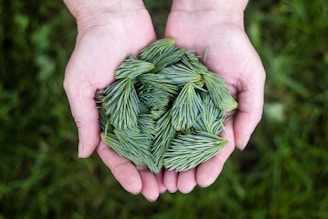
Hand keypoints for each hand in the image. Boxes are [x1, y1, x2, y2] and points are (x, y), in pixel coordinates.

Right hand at [63, 0, 163, 200]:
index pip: (114, 153)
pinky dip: (180, 132)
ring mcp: (148, 104)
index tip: (136, 189)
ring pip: (159, 138)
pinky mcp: (165, 90)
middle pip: (139, 152)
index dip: (124, 173)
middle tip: (160, 192)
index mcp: (107, 118)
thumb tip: (83, 154)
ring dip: (167, 160)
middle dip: (148, 174)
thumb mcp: (79, 85)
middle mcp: (129, 115)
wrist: (115, 17)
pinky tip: (190, 149)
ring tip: (177, 180)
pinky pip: (173, 114)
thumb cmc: (91, 49)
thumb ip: (83, 119)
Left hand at [162, 0, 265, 192]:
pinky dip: (150, 134)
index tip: (201, 183)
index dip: (210, 166)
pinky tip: (144, 150)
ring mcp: (178, 101)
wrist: (205, 15)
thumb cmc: (234, 44)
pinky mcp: (160, 89)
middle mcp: (198, 110)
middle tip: (176, 188)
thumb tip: (240, 146)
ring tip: (159, 178)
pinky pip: (155, 114)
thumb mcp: (251, 77)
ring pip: (170, 136)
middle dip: (185, 169)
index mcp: (220, 112)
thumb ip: (250, 111)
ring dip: (166, 159)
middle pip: (190, 147)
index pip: (215, 146)